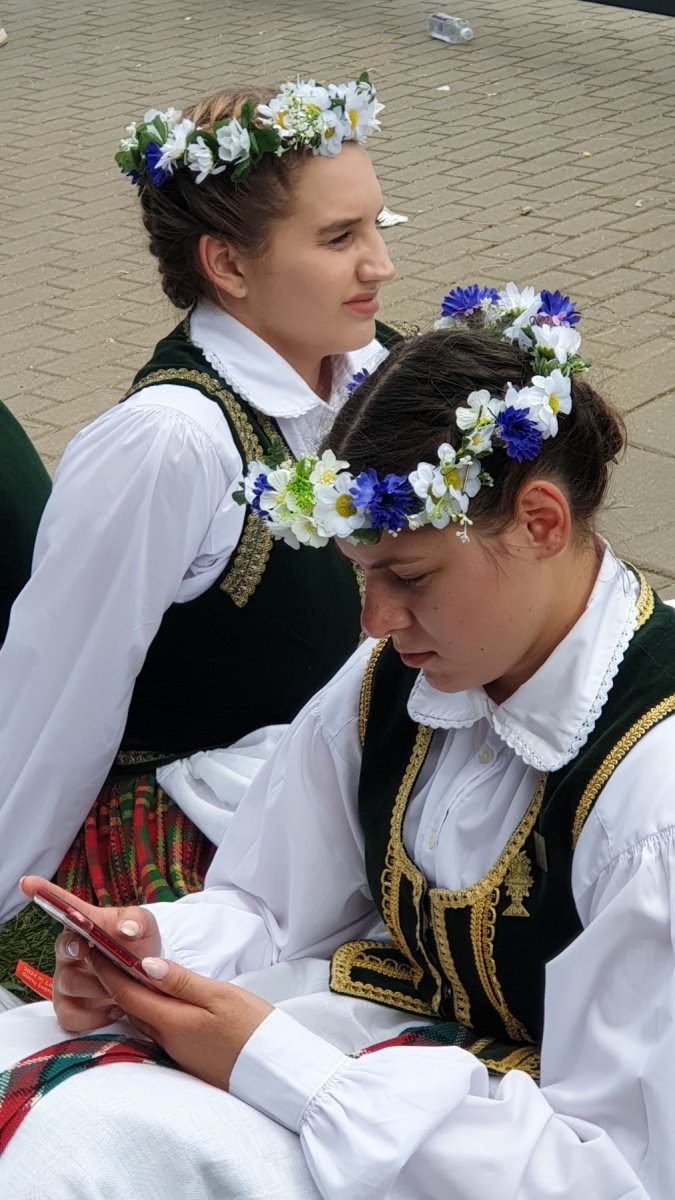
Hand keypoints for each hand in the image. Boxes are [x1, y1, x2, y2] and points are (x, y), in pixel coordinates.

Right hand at [20, 875, 160, 1032]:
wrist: (147, 983)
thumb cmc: (139, 948)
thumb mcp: (145, 928)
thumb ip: (138, 921)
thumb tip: (126, 928)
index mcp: (84, 924)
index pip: (62, 905)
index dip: (44, 892)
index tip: (28, 882)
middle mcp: (70, 950)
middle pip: (62, 946)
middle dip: (73, 948)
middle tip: (86, 949)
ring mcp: (67, 979)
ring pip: (70, 983)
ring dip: (99, 985)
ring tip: (121, 986)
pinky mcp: (69, 1008)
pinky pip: (71, 1015)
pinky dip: (94, 1015)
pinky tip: (113, 1007)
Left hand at [92, 951, 273, 1089]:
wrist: (276, 1072)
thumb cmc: (253, 1028)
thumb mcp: (221, 996)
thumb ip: (182, 982)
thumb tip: (145, 965)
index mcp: (172, 1022)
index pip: (127, 994)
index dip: (108, 970)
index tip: (95, 948)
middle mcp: (166, 1041)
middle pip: (131, 1009)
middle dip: (115, 982)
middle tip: (106, 955)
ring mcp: (176, 1053)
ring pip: (144, 1021)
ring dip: (132, 998)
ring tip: (127, 972)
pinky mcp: (188, 1059)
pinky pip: (158, 1032)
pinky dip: (150, 1012)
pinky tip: (157, 1001)